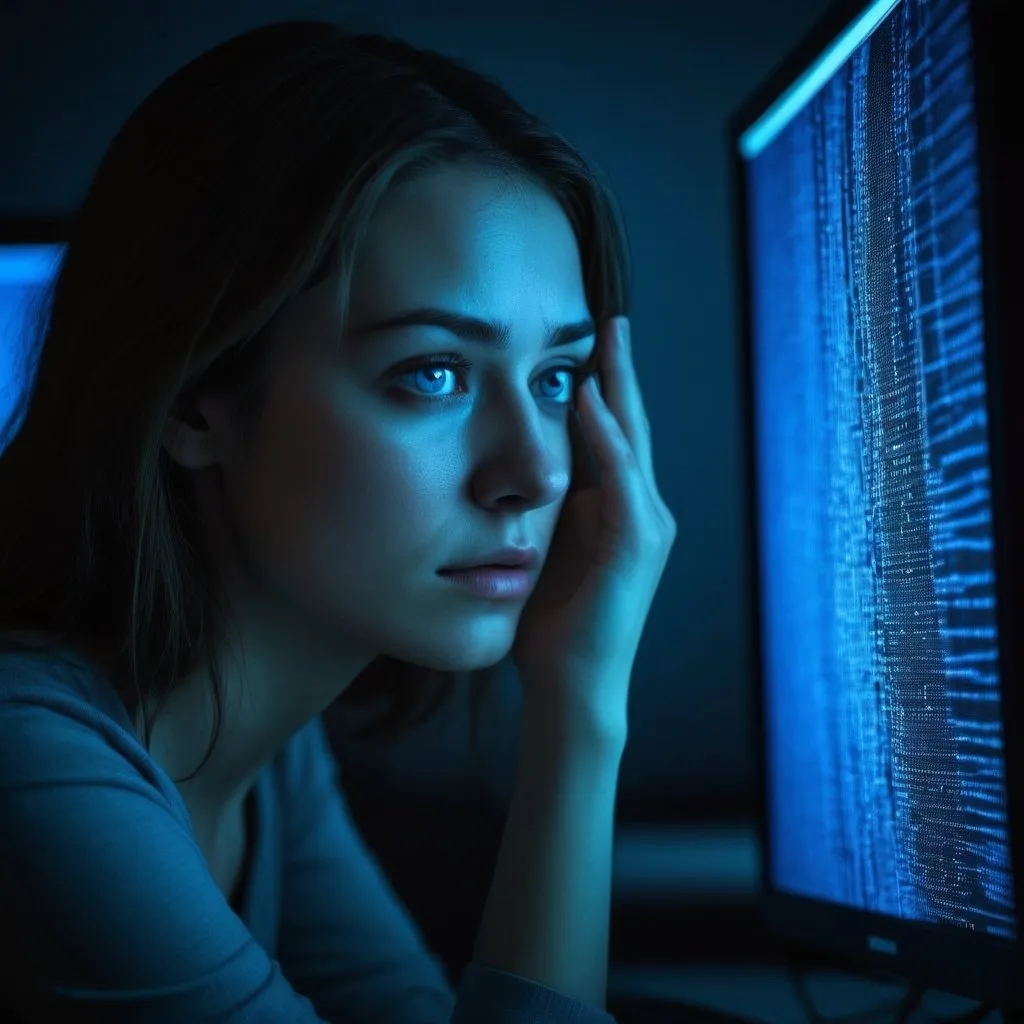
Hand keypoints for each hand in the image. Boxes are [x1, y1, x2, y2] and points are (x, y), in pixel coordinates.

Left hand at [512, 316, 675, 732]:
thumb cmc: (553, 620)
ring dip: (619, 387)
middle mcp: (641, 509)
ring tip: (606, 339)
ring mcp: (646, 526)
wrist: (570, 682)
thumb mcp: (545, 545)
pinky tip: (591, 401)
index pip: (611, 434)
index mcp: (617, 508)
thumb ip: (546, 505)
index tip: (584, 341)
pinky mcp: (637, 545)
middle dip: (620, 369)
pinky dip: (608, 438)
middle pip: (630, 425)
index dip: (602, 386)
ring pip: (633, 441)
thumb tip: (520, 464)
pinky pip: (623, 478)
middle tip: (609, 319)